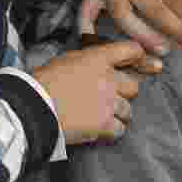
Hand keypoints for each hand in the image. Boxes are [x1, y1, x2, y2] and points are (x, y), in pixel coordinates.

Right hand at [32, 40, 148, 143]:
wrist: (33, 106)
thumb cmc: (43, 82)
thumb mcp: (66, 60)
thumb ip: (88, 60)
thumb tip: (98, 64)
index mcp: (98, 58)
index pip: (132, 50)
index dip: (140, 57)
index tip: (147, 64)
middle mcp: (108, 79)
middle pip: (133, 86)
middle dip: (124, 93)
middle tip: (109, 98)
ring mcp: (108, 102)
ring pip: (128, 110)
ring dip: (118, 114)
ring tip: (102, 116)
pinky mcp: (104, 124)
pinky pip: (120, 129)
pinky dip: (112, 131)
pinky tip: (100, 130)